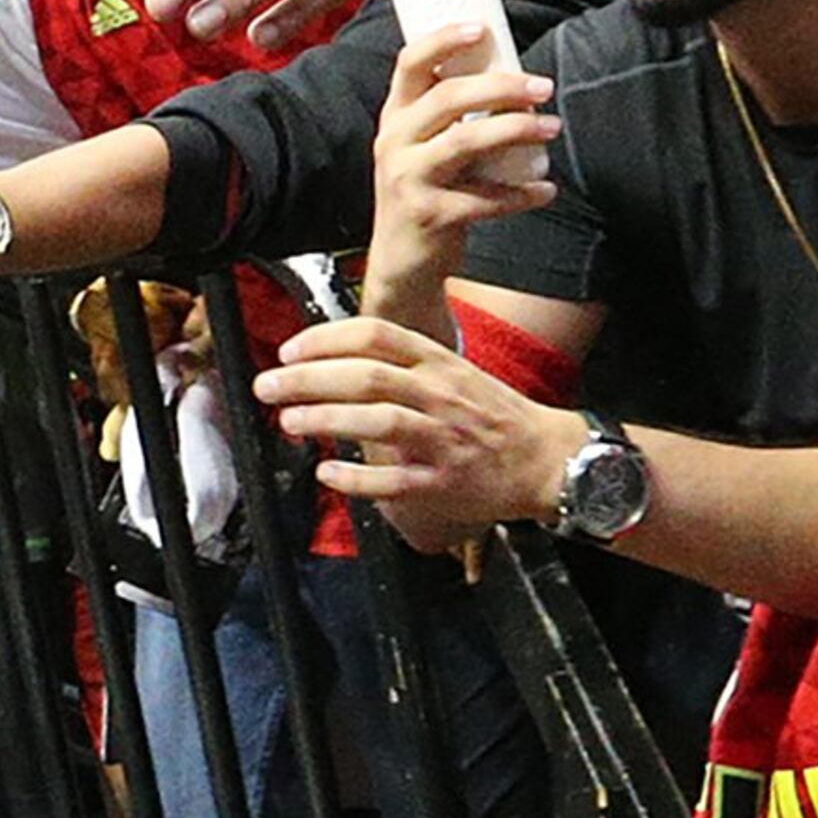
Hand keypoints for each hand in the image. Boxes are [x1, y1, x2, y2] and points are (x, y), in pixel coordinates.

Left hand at [254, 317, 580, 557]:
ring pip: (378, 421)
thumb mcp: (453, 370)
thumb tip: (335, 357)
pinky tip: (327, 473)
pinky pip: (394, 480)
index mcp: (438, 362)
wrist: (548, 459)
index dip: (325, 339)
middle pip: (366, 376)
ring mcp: (442, 439)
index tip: (289, 350)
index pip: (375, 335)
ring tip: (289, 421)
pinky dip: (355, 478)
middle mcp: (439, 394)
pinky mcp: (443, 482)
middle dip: (308, 380)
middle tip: (269, 386)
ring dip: (325, 420)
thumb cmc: (492, 414)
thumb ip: (402, 362)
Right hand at [362, 22, 558, 323]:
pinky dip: (521, 194)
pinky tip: (544, 190)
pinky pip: (484, 199)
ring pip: (465, 143)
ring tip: (551, 128)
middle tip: (542, 87)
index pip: (409, 63)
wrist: (401, 262)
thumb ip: (452, 119)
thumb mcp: (423, 148)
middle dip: (500, 87)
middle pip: (446, 99)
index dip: (443, 40)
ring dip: (515, 131)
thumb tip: (513, 81)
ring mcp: (407, 179)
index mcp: (395, 117)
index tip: (481, 28)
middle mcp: (393, 142)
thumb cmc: (424, 193)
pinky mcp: (429, 215)